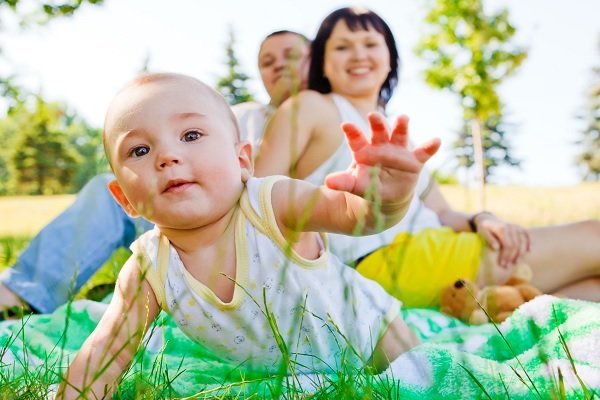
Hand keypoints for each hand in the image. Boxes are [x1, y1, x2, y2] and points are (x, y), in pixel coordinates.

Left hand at [325, 112, 439, 206]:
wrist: (385, 198)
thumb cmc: (367, 186)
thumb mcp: (354, 185)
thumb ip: (342, 182)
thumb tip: (328, 183)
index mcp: (363, 150)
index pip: (356, 139)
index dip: (352, 132)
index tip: (345, 125)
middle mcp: (381, 146)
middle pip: (378, 131)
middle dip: (377, 123)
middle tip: (372, 115)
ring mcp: (398, 152)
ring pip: (399, 135)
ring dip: (401, 126)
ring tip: (403, 118)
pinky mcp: (413, 161)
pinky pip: (423, 153)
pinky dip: (430, 147)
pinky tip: (436, 141)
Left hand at [475, 213, 530, 267]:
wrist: (488, 220)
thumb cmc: (484, 229)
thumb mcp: (483, 232)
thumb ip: (489, 239)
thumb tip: (496, 248)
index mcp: (502, 228)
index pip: (508, 245)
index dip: (506, 256)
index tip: (502, 264)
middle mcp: (511, 227)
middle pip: (515, 245)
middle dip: (512, 257)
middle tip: (507, 266)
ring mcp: (516, 226)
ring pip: (522, 242)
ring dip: (521, 254)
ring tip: (516, 263)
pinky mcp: (520, 227)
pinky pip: (527, 235)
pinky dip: (529, 242)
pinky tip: (529, 251)